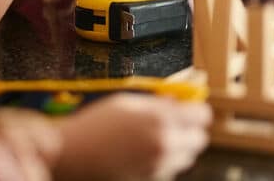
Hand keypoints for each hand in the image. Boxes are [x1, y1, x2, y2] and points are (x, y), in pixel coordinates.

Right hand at [55, 93, 211, 180]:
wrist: (70, 157)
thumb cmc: (94, 125)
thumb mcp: (127, 103)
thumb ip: (158, 103)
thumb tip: (179, 101)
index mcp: (161, 120)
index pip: (202, 115)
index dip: (196, 111)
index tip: (190, 109)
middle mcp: (165, 145)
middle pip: (199, 140)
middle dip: (190, 131)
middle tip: (174, 124)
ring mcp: (158, 168)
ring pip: (186, 158)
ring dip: (178, 148)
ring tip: (153, 140)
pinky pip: (169, 172)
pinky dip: (163, 164)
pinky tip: (142, 156)